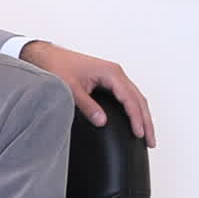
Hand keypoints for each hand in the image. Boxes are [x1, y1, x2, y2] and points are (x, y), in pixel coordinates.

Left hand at [20, 41, 155, 147]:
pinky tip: (134, 120)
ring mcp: (113, 75)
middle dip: (146, 121)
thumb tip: (102, 121)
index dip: (136, 118)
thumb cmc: (58, 67)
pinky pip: (127, 95)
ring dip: (142, 116)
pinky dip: (134, 109)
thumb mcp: (71, 89)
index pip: (130, 99)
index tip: (139, 134)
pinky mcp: (109, 79)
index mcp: (111, 73)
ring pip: (136, 97)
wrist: (48, 56)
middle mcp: (116, 73)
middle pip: (139, 99)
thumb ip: (87, 105)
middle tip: (151, 141)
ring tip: (147, 135)